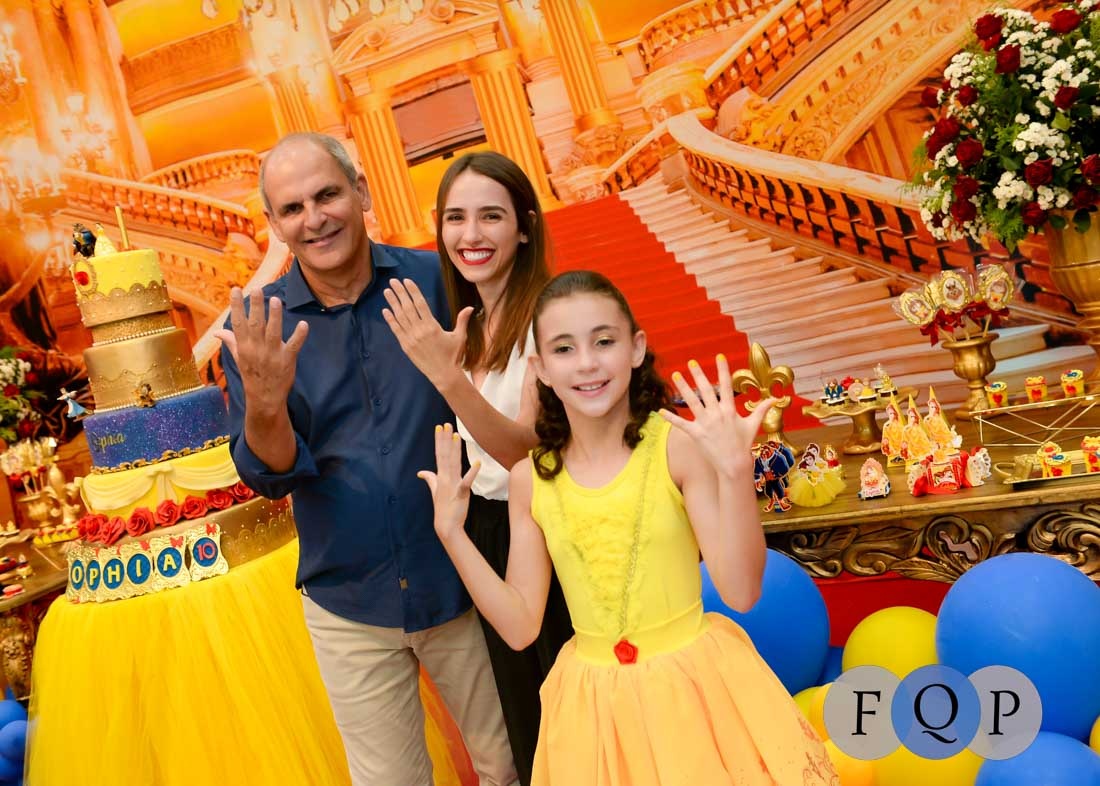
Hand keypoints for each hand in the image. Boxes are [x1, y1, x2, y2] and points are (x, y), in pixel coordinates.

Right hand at [214, 288, 307, 415]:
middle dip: (256, 306)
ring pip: (273, 332)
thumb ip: (231, 342)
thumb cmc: (252, 375)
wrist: (264, 398)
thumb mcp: (238, 359)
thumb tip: (217, 332)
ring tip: (275, 300)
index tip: (235, 289)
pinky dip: (299, 335)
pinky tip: (303, 324)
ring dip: (274, 316)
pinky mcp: (287, 360)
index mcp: (244, 347)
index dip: (236, 306)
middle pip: (255, 324)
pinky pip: (294, 346)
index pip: (238, 323)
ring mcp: (272, 354)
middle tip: (257, 289)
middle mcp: (257, 349)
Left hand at [382, 278, 471, 389]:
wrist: (443, 374)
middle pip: (408, 307)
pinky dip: (390, 320)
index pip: (420, 304)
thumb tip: (470, 307)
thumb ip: (462, 320)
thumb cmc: (453, 355)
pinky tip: (385, 310)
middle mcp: (420, 331)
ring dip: (393, 303)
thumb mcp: (460, 337)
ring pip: (400, 317)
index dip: (413, 291)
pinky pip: (396, 330)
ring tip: (387, 291)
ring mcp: (411, 338)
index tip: (407, 281)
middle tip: (393, 281)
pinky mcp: (406, 346)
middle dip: (400, 293)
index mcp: (432, 326)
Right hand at [417, 423, 480, 542]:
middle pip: (445, 455)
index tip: (440, 428)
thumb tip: (421, 472)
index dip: (440, 441)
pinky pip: (466, 481)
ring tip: (457, 436)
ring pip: (454, 464)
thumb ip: (430, 479)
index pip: (440, 455)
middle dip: (446, 439)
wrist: (446, 526)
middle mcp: (445, 478)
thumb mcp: (435, 491)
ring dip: (455, 449)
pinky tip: (477, 462)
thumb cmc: (442, 508)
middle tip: (447, 425)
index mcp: (440, 477)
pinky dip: (472, 472)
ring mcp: (452, 485)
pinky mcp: (461, 493)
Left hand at [660, 355, 775, 479]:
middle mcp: (716, 414)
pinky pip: (681, 424)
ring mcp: (705, 424)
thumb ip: (762, 409)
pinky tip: (660, 410)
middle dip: (698, 375)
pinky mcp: (696, 434)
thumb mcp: (754, 425)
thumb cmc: (744, 444)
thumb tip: (776, 399)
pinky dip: (670, 417)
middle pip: (705, 390)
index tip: (719, 356)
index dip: (722, 370)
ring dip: (682, 388)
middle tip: (691, 362)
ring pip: (691, 402)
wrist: (734, 464)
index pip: (726, 385)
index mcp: (730, 410)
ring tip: (675, 375)